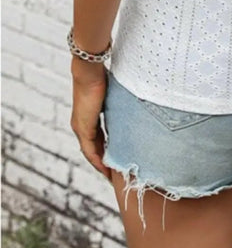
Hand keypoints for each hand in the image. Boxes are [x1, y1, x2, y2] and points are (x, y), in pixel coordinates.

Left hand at [70, 59, 111, 181]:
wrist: (89, 71)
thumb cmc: (102, 77)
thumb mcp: (112, 96)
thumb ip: (118, 104)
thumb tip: (134, 103)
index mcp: (88, 117)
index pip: (97, 139)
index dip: (106, 151)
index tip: (116, 160)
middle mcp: (81, 125)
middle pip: (93, 150)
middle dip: (104, 162)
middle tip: (115, 174)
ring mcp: (81, 128)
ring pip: (91, 153)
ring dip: (101, 165)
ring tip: (112, 176)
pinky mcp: (83, 128)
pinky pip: (90, 150)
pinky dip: (98, 161)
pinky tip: (106, 169)